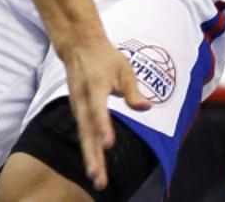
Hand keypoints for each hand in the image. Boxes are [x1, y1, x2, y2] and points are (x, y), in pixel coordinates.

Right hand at [61, 38, 152, 190]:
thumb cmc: (106, 58)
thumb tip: (147, 107)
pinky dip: (87, 149)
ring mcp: (77, 107)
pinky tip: (94, 165)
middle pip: (87, 131)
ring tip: (96, 177)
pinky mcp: (78, 112)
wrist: (79, 47)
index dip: (103, 127)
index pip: (98, 110)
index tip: (109, 144)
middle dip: (92, 155)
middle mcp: (82, 100)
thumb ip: (133, 91)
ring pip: (83, 136)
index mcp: (95, 87)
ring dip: (89, 157)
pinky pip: (83, 133)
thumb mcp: (124, 69)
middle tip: (97, 177)